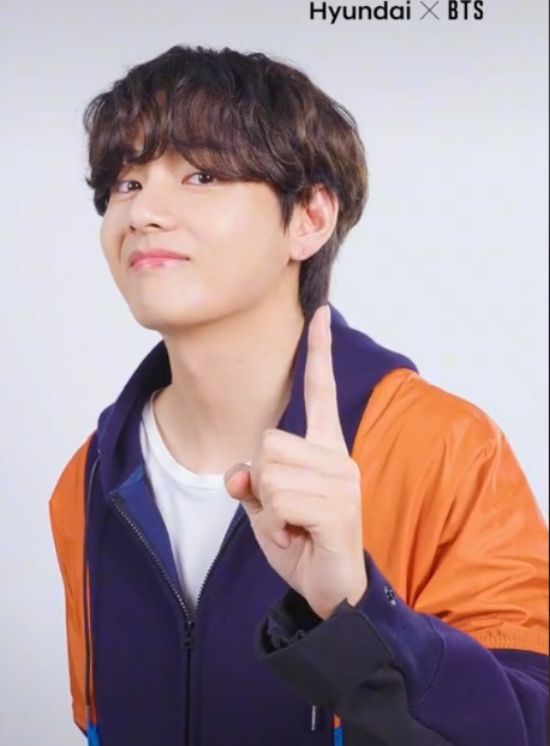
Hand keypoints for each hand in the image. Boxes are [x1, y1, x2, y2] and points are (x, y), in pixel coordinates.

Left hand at [224, 305, 366, 619]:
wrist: (332, 592)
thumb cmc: (302, 543)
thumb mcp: (265, 509)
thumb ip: (251, 483)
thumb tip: (237, 475)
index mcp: (325, 449)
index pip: (320, 391)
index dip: (319, 352)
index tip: (321, 312)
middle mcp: (338, 457)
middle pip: (267, 442)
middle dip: (261, 482)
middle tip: (285, 513)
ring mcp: (342, 481)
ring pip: (267, 472)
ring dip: (268, 509)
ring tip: (293, 528)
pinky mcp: (339, 508)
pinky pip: (278, 502)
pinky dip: (275, 528)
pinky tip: (298, 540)